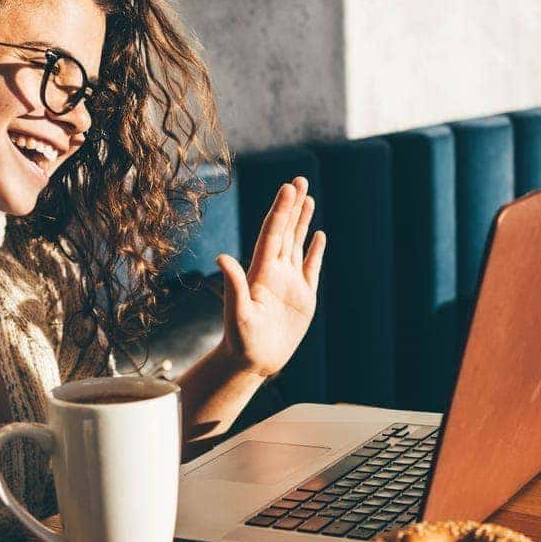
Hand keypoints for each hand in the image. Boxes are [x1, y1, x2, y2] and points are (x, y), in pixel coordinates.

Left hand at [215, 177, 325, 376]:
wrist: (252, 362)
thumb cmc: (241, 341)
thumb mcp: (237, 313)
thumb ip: (234, 286)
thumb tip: (221, 258)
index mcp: (261, 272)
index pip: (272, 234)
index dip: (280, 211)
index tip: (288, 188)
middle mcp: (275, 272)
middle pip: (285, 231)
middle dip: (292, 206)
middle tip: (299, 179)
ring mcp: (290, 283)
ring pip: (297, 244)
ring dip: (302, 221)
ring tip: (308, 197)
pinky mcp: (303, 297)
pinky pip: (311, 268)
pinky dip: (315, 251)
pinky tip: (319, 235)